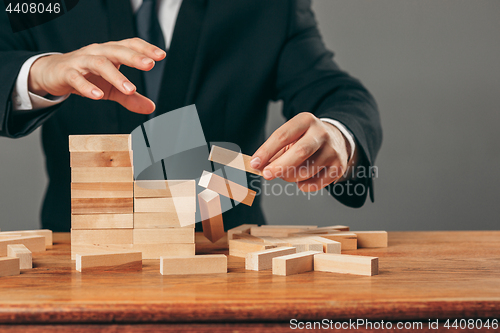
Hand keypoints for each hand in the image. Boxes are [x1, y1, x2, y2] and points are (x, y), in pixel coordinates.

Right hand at [28, 38, 165, 113]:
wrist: (53, 73)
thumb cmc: (86, 76)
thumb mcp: (111, 88)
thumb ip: (131, 97)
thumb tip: (151, 107)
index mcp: (110, 52)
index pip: (129, 44)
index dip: (145, 48)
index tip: (161, 55)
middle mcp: (97, 52)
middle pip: (117, 51)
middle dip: (134, 57)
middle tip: (149, 65)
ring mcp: (81, 61)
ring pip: (99, 63)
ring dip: (116, 76)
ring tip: (130, 88)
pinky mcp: (66, 72)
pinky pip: (77, 78)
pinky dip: (88, 87)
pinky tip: (98, 96)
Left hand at [251, 112, 352, 191]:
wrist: (336, 139)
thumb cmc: (304, 139)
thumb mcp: (291, 136)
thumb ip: (275, 151)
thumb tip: (259, 167)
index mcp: (305, 121)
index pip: (282, 136)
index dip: (266, 151)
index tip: (254, 163)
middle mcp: (321, 133)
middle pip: (299, 152)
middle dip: (279, 166)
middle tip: (266, 175)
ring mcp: (332, 150)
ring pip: (305, 171)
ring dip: (290, 177)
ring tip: (288, 173)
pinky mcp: (339, 166)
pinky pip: (315, 184)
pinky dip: (303, 185)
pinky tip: (302, 179)